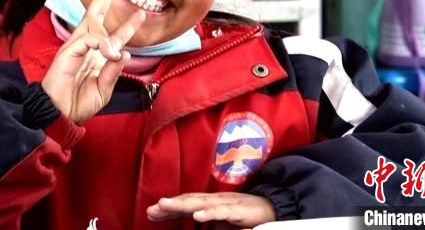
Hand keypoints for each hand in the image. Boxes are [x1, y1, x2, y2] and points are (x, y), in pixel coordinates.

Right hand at [41, 0, 145, 123]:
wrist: (60, 115)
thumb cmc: (77, 104)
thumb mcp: (104, 90)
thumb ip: (113, 72)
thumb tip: (124, 53)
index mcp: (97, 56)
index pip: (112, 34)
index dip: (127, 24)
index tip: (140, 12)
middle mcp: (86, 47)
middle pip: (95, 14)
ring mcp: (75, 47)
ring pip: (92, 24)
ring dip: (108, 34)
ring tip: (113, 51)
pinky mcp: (68, 51)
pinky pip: (87, 38)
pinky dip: (100, 43)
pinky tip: (107, 52)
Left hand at [147, 192, 276, 228]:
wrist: (274, 208)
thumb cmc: (247, 215)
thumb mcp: (222, 220)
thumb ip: (208, 221)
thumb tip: (194, 222)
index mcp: (210, 203)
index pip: (185, 203)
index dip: (169, 207)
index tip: (150, 212)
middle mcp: (215, 200)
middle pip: (188, 200)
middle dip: (169, 205)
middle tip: (151, 210)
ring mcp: (225, 204)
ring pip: (200, 203)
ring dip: (181, 205)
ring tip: (164, 206)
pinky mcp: (238, 211)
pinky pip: (221, 212)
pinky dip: (208, 213)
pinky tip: (196, 216)